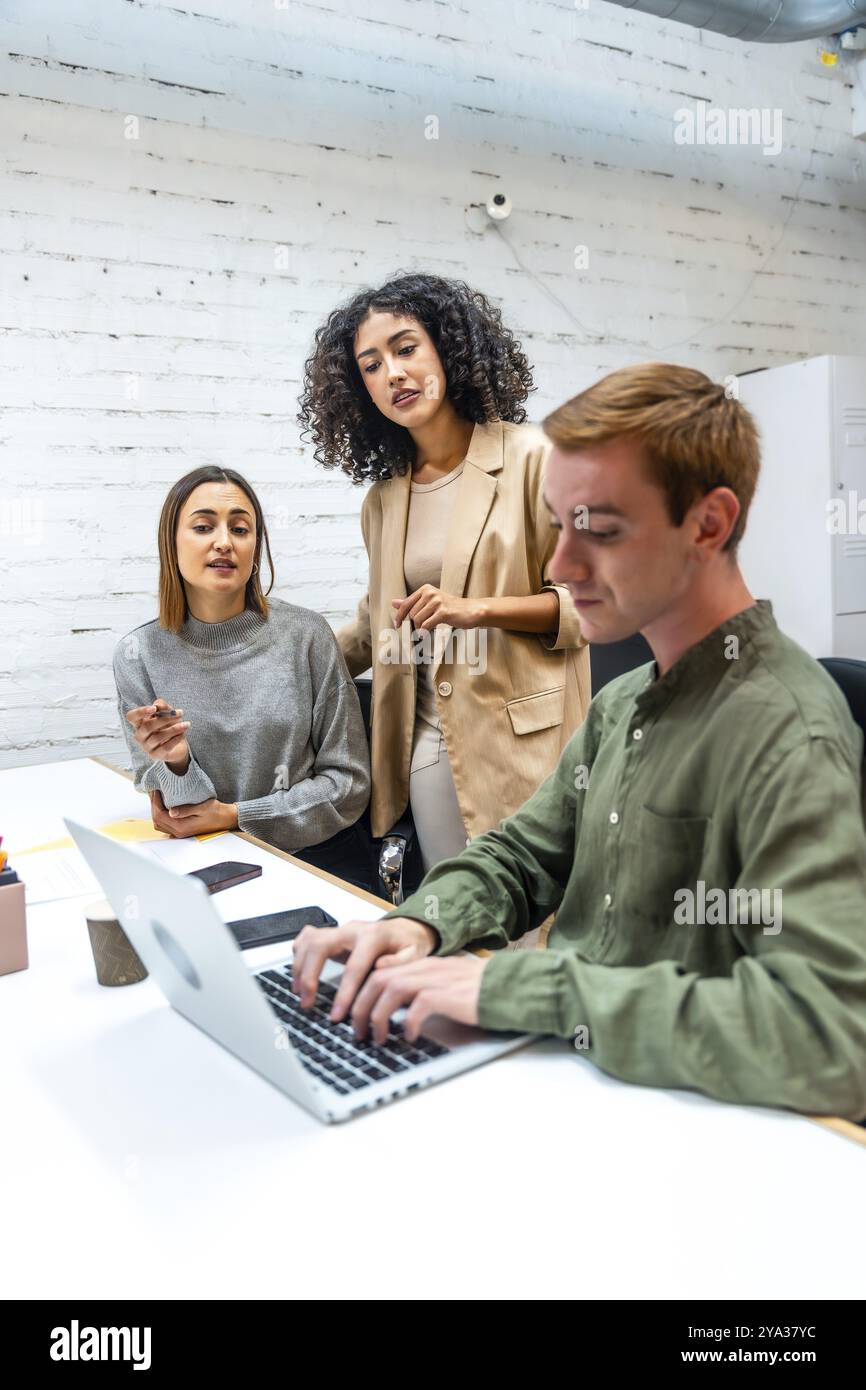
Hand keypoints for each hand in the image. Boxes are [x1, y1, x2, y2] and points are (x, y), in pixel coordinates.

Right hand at [126, 698, 189, 769]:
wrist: (177, 743)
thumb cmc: (168, 725)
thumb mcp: (166, 712)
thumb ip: (162, 706)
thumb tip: (157, 705)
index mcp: (139, 723)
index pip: (131, 717)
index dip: (140, 712)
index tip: (154, 708)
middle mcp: (140, 735)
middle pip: (147, 727)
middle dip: (165, 719)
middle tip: (180, 713)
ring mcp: (146, 747)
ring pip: (158, 737)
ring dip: (174, 729)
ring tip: (186, 724)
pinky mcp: (155, 755)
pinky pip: (165, 747)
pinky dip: (175, 739)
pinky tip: (183, 734)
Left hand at [149, 790, 237, 837]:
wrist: (225, 819)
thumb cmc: (216, 812)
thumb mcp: (202, 807)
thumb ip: (185, 810)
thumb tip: (170, 812)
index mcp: (182, 827)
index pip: (160, 815)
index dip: (155, 802)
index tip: (156, 790)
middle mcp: (178, 832)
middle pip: (157, 820)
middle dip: (153, 805)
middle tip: (154, 791)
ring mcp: (179, 832)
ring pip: (159, 823)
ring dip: (156, 810)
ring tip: (157, 797)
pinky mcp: (181, 830)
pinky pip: (165, 824)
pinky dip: (161, 815)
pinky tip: (164, 805)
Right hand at [291, 916, 438, 1013]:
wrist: (405, 929)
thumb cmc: (409, 944)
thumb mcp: (416, 953)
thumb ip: (401, 961)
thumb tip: (380, 968)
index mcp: (373, 936)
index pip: (353, 966)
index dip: (344, 993)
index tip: (337, 1014)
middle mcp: (352, 929)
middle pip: (320, 946)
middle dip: (309, 976)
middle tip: (307, 1002)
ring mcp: (339, 930)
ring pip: (309, 941)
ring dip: (299, 967)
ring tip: (300, 993)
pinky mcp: (331, 933)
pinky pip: (307, 938)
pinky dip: (299, 955)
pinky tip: (297, 973)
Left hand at [347, 954, 486, 1044]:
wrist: (506, 986)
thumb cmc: (477, 989)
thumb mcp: (441, 983)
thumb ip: (418, 986)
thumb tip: (393, 1006)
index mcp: (421, 964)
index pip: (380, 971)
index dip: (361, 993)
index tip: (354, 1014)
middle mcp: (424, 968)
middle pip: (378, 980)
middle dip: (361, 1007)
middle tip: (357, 1031)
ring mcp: (434, 979)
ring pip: (390, 990)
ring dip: (378, 1016)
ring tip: (378, 1037)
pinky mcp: (446, 995)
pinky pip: (416, 1007)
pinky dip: (407, 1023)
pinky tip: (408, 1037)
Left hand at [391, 586, 483, 631]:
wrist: (471, 611)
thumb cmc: (450, 608)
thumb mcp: (430, 603)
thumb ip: (412, 603)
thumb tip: (394, 603)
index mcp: (425, 589)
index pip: (406, 604)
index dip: (399, 616)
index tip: (397, 625)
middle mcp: (430, 593)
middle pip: (412, 614)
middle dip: (414, 625)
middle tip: (421, 629)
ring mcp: (437, 601)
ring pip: (418, 620)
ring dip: (421, 628)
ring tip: (428, 629)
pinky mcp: (443, 612)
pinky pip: (426, 625)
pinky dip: (425, 631)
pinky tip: (427, 633)